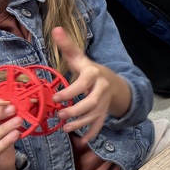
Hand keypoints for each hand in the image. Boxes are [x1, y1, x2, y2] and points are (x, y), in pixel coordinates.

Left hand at [51, 27, 115, 143]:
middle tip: (60, 115)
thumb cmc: (90, 70)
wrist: (114, 82)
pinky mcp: (105, 112)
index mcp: (93, 74)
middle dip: (76, 110)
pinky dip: (92, 133)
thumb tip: (55, 29)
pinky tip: (82, 141)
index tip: (55, 98)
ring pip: (95, 115)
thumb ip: (67, 46)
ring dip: (81, 123)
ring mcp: (105, 102)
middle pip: (92, 102)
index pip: (83, 83)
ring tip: (65, 128)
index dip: (70, 91)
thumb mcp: (80, 58)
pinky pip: (100, 124)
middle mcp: (101, 88)